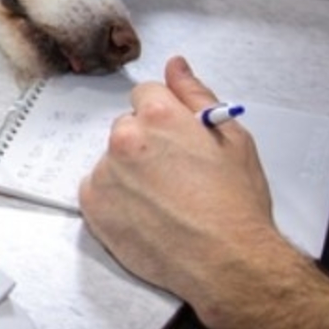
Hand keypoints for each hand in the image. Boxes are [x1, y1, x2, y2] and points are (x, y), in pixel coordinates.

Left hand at [79, 56, 289, 313]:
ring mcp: (105, 173)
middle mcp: (125, 139)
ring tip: (163, 202)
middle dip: (145, 144)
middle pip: (126, 128)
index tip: (177, 140)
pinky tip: (144, 215)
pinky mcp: (93, 206)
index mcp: (158, 116)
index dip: (164, 118)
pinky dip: (115, 199)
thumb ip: (196, 95)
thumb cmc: (236, 204)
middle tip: (175, 176)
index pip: (145, 96)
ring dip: (129, 173)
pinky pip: (97, 190)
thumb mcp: (232, 138)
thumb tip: (175, 65)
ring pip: (112, 161)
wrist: (227, 263)